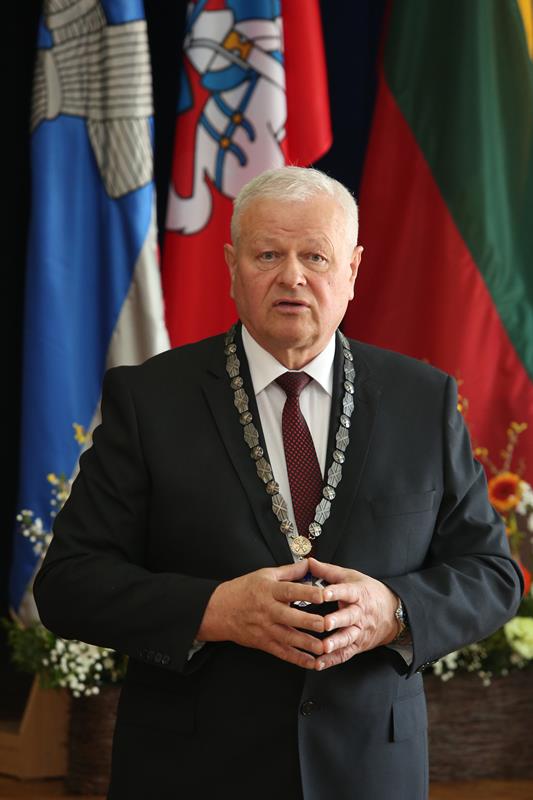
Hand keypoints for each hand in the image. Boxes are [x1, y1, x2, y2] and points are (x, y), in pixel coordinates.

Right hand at [195, 559, 325, 668]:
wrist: (219, 610)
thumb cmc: (243, 590)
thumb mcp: (265, 575)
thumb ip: (289, 571)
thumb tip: (309, 563)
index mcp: (268, 590)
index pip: (290, 591)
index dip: (306, 593)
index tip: (323, 595)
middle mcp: (267, 610)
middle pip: (290, 616)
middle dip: (309, 621)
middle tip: (327, 624)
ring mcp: (265, 628)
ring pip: (288, 637)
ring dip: (307, 644)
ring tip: (324, 647)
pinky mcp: (263, 643)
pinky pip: (282, 652)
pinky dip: (297, 659)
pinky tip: (312, 662)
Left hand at [306, 558, 397, 670]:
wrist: (393, 613)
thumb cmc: (368, 592)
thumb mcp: (351, 577)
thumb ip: (328, 571)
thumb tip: (309, 562)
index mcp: (358, 593)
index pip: (347, 591)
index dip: (336, 592)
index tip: (324, 593)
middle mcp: (360, 613)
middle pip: (349, 617)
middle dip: (337, 620)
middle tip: (325, 623)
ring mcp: (359, 631)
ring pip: (348, 638)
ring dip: (336, 643)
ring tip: (324, 647)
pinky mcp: (357, 645)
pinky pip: (345, 654)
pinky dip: (332, 660)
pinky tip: (319, 663)